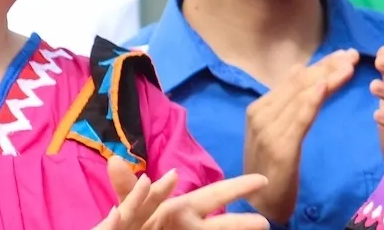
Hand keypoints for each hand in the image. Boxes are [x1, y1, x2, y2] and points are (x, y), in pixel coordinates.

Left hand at [98, 158, 269, 229]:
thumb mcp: (128, 209)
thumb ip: (128, 190)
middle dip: (244, 222)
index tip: (262, 180)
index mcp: (181, 209)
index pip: (214, 196)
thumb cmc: (128, 228)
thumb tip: (115, 160)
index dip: (238, 188)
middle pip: (224, 222)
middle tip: (268, 222)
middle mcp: (192, 226)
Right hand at [242, 50, 359, 223]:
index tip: (345, 54)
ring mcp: (268, 131)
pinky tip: (325, 87)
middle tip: (352, 55)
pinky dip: (311, 101)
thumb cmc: (272, 169)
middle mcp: (261, 114)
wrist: (259, 204)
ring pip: (302, 97)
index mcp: (260, 108)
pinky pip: (298, 120)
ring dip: (327, 78)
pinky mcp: (280, 148)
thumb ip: (288, 103)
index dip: (321, 65)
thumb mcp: (278, 132)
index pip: (295, 80)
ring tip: (349, 66)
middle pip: (300, 84)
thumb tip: (299, 69)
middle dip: (328, 67)